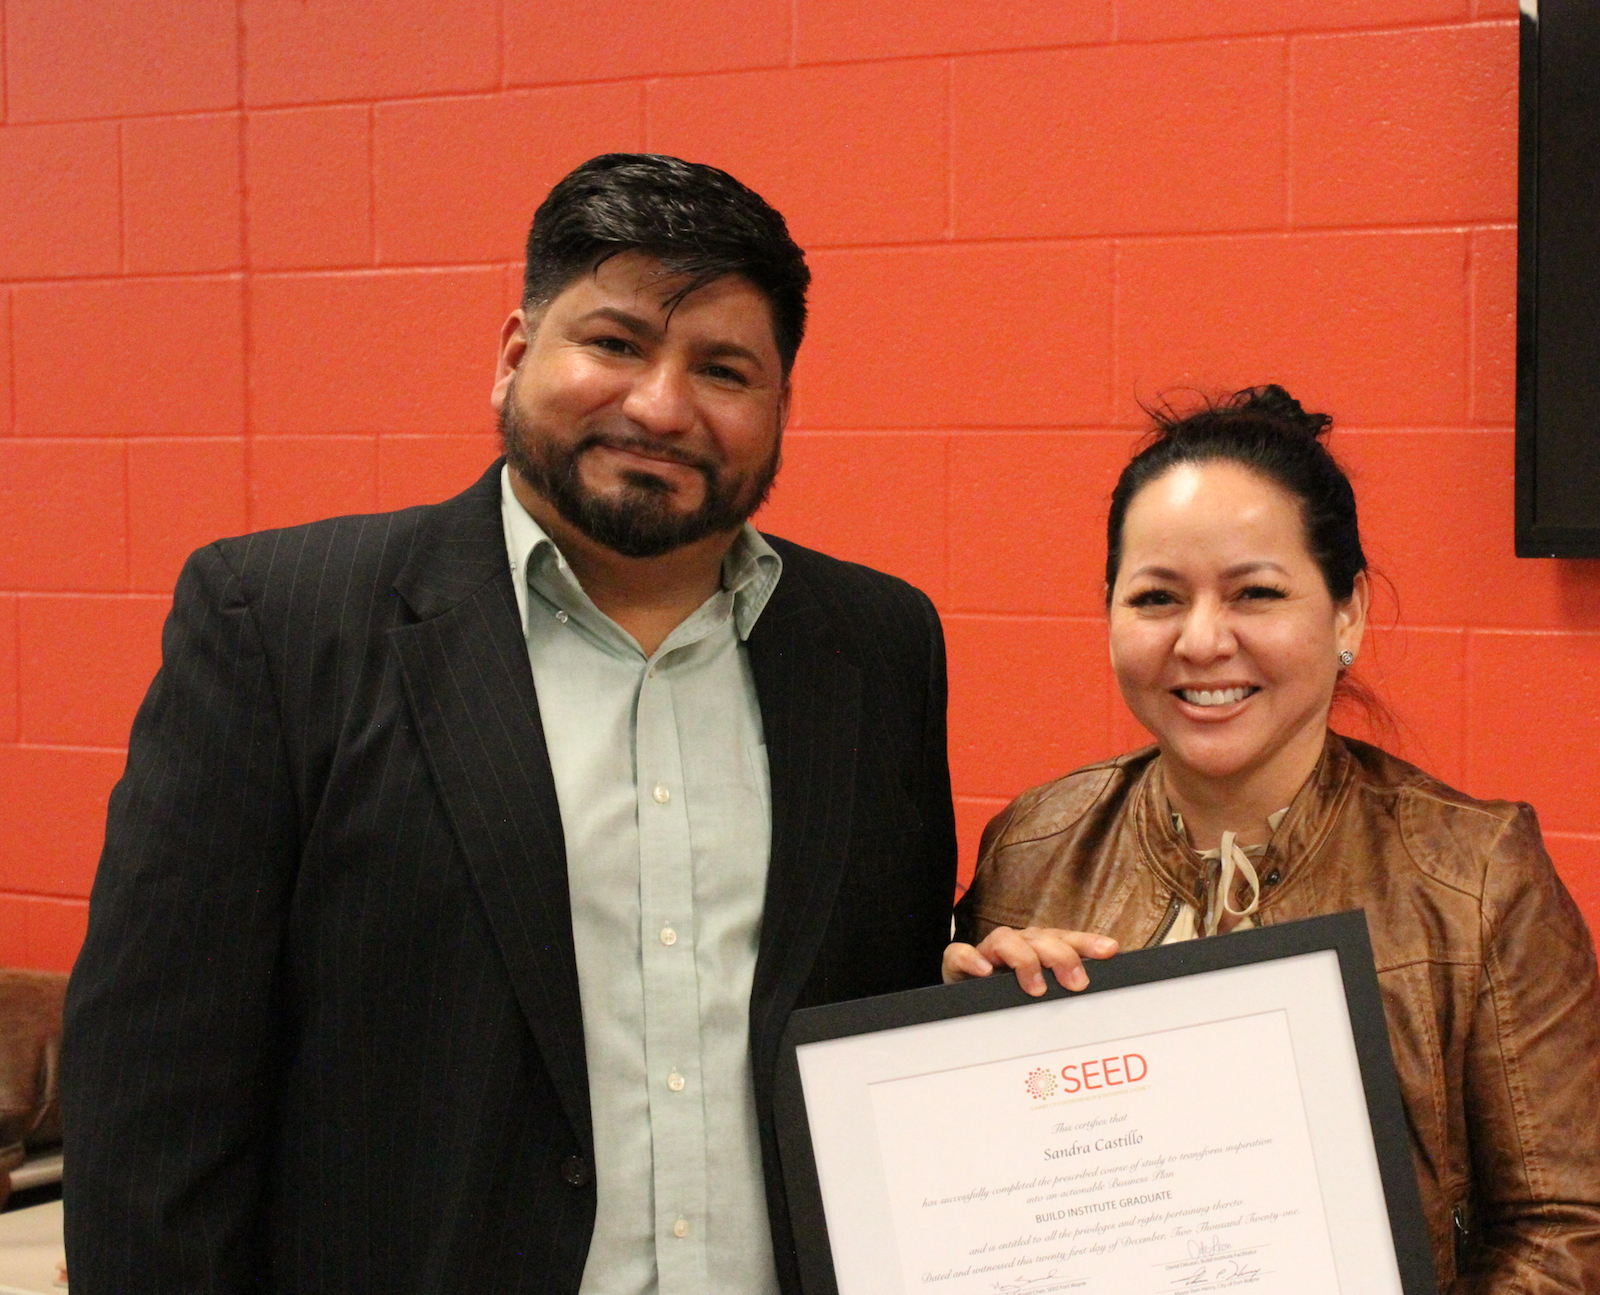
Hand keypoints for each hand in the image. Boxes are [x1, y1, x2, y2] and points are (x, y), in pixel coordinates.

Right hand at [943, 927, 1118, 995]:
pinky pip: (959, 953)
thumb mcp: (1041, 995)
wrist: (964, 1002)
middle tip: (1076, 983)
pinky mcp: (957, 964)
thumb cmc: (1008, 998)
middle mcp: (1015, 945)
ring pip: (1004, 939)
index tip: (1109, 950)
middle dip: (1061, 956)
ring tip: (1036, 987)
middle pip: (1040, 938)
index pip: (1066, 939)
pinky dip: (971, 959)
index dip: (1087, 942)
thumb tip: (1098, 998)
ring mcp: (986, 953)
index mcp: (1038, 948)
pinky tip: (984, 972)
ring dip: (1023, 959)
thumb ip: (1065, 991)